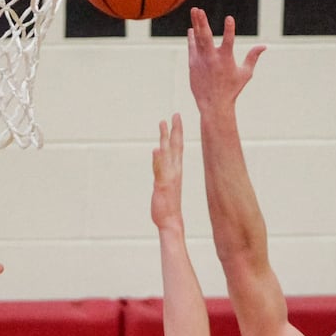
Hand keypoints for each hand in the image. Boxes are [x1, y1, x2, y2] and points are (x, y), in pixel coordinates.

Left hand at [151, 114, 184, 232]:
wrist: (171, 221)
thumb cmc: (168, 205)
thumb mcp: (165, 184)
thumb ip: (162, 170)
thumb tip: (159, 157)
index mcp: (176, 170)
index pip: (178, 147)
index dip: (177, 132)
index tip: (176, 118)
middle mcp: (175, 172)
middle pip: (175, 147)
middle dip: (175, 130)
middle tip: (175, 114)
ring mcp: (169, 178)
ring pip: (167, 154)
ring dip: (165, 138)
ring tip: (163, 123)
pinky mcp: (162, 186)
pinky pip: (160, 171)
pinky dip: (158, 160)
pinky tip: (156, 149)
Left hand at [187, 7, 264, 110]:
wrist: (214, 104)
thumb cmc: (232, 89)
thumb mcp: (245, 74)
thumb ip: (252, 57)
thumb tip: (264, 46)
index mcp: (226, 59)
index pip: (229, 41)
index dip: (229, 29)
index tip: (229, 18)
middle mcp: (212, 58)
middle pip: (205, 36)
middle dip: (202, 22)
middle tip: (199, 9)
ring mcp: (200, 61)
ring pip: (197, 39)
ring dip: (196, 24)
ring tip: (194, 10)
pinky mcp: (193, 64)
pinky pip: (192, 47)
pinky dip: (192, 38)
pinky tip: (192, 29)